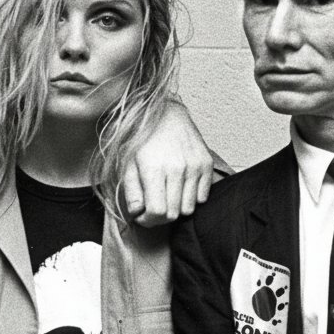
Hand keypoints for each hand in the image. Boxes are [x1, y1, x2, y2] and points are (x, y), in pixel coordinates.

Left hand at [123, 101, 212, 225]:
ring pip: (188, 209)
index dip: (147, 221)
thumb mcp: (127, 164)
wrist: (165, 113)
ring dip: (175, 208)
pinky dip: (191, 198)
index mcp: (154, 169)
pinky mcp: (206, 163)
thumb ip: (131, 192)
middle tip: (152, 208)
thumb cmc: (142, 139)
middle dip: (159, 217)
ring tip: (165, 195)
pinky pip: (202, 197)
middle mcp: (177, 169)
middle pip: (173, 214)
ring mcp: (194, 166)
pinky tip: (179, 187)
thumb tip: (137, 214)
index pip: (157, 212)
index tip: (142, 216)